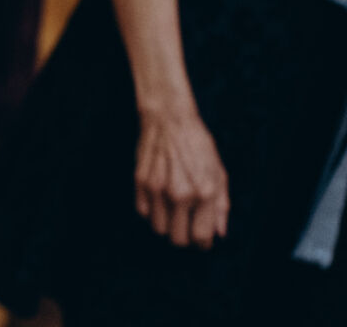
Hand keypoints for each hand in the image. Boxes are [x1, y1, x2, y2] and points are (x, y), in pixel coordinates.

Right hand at [134, 109, 228, 248]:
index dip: (202, 243)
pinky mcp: (140, 181)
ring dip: (167, 225)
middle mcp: (180, 194)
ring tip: (173, 213)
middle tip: (187, 226)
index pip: (201, 237)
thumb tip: (219, 233)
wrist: (169, 119)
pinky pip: (144, 212)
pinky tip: (160, 200)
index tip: (202, 239)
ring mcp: (157, 189)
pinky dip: (152, 211)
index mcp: (204, 193)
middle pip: (178, 239)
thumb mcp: (219, 174)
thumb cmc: (198, 144)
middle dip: (184, 236)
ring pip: (159, 229)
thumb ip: (221, 207)